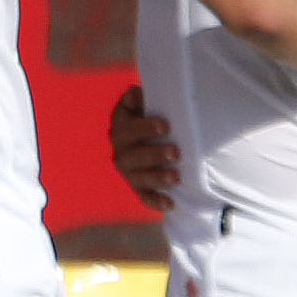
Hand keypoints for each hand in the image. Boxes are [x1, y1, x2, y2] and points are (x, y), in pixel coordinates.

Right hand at [105, 83, 180, 209]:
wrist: (151, 138)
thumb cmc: (150, 116)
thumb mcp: (143, 104)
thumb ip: (137, 98)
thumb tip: (135, 94)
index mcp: (120, 128)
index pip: (127, 128)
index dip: (144, 128)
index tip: (165, 126)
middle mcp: (120, 152)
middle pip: (132, 156)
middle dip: (153, 154)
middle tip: (175, 153)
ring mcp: (128, 172)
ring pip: (138, 178)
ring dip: (156, 178)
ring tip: (175, 177)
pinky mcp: (138, 188)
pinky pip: (144, 197)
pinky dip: (156, 201)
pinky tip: (170, 203)